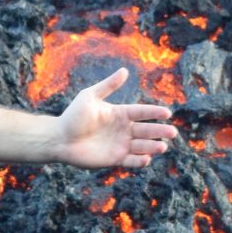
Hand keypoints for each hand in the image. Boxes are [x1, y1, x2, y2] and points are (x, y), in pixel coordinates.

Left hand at [56, 68, 178, 168]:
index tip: (167, 113)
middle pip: (146, 130)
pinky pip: (130, 161)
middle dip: (159, 131)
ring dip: (153, 147)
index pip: (141, 112)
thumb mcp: (90, 96)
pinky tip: (146, 159)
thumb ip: (108, 85)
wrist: (59, 138)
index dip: (154, 113)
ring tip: (162, 147)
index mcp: (119, 113)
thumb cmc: (73, 116)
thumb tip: (125, 70)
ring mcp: (119, 145)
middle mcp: (122, 130)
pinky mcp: (114, 159)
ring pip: (141, 146)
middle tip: (172, 132)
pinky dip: (139, 161)